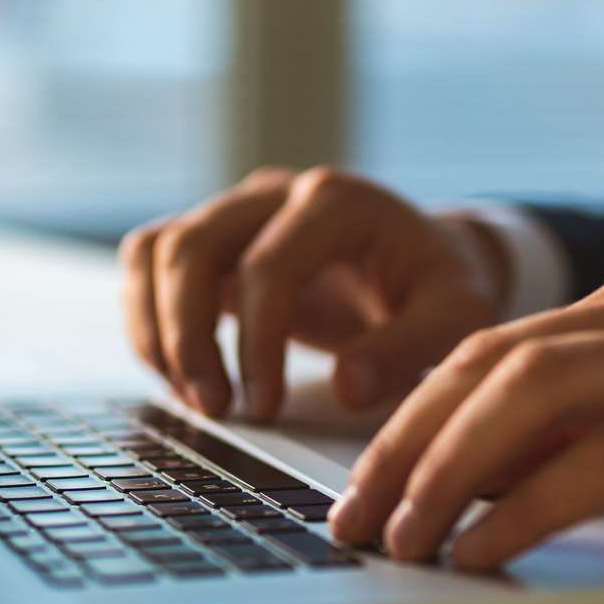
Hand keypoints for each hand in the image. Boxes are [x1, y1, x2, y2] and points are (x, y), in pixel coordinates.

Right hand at [119, 167, 506, 419]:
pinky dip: (147, 319)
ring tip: (191, 397)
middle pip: (192, 247)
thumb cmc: (438, 287)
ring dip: (156, 329)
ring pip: (157, 250)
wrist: (423, 260)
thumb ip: (407, 349)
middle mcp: (275, 193)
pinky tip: (179, 375)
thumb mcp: (455, 317)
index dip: (256, 342)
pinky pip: (150, 263)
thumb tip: (348, 388)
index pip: (269, 264)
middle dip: (188, 337)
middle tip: (213, 409)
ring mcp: (237, 211)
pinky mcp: (214, 239)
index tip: (264, 406)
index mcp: (337, 200)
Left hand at [329, 267, 603, 566]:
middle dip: (409, 440)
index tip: (366, 478)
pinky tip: (482, 548)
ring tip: (401, 535)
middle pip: (494, 363)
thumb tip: (478, 478)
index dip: (415, 413)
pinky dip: (530, 504)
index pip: (493, 347)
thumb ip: (589, 427)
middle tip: (358, 513)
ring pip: (536, 395)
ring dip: (451, 470)